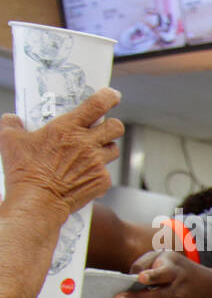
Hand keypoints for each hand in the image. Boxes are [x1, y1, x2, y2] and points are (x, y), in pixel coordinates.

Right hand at [0, 88, 123, 217]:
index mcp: (68, 128)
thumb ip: (11, 124)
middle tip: (101, 129)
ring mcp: (97, 163)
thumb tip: (12, 119)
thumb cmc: (23, 171)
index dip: (108, 97)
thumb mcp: (9, 140)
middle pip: (116, 127)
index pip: (97, 105)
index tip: (112, 95)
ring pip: (113, 149)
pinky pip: (107, 172)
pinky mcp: (102, 181)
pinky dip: (98, 172)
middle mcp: (87, 144)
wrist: (37, 201)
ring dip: (105, 149)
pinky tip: (83, 175)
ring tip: (90, 153)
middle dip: (111, 125)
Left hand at [118, 249, 211, 297]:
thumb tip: (129, 278)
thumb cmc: (172, 267)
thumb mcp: (161, 256)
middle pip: (160, 294)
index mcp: (173, 269)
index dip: (152, 276)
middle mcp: (179, 287)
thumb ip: (144, 264)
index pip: (163, 273)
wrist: (202, 283)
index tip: (141, 278)